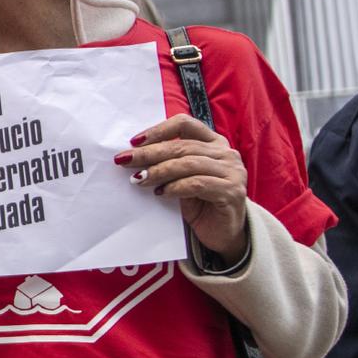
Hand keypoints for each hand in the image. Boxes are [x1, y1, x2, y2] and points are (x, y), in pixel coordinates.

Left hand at [117, 115, 248, 262]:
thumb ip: (167, 163)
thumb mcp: (181, 178)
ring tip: (139, 179)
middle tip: (124, 160)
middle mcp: (226, 153)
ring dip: (159, 171)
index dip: (158, 130)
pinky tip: (160, 193)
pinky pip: (197, 184)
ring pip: (188, 163)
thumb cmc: (198, 203)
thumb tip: (132, 156)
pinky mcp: (232, 191)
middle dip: (149, 153)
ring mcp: (233, 171)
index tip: (134, 142)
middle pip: (182, 146)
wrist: (222, 233)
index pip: (185, 124)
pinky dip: (175, 187)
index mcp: (214, 143)